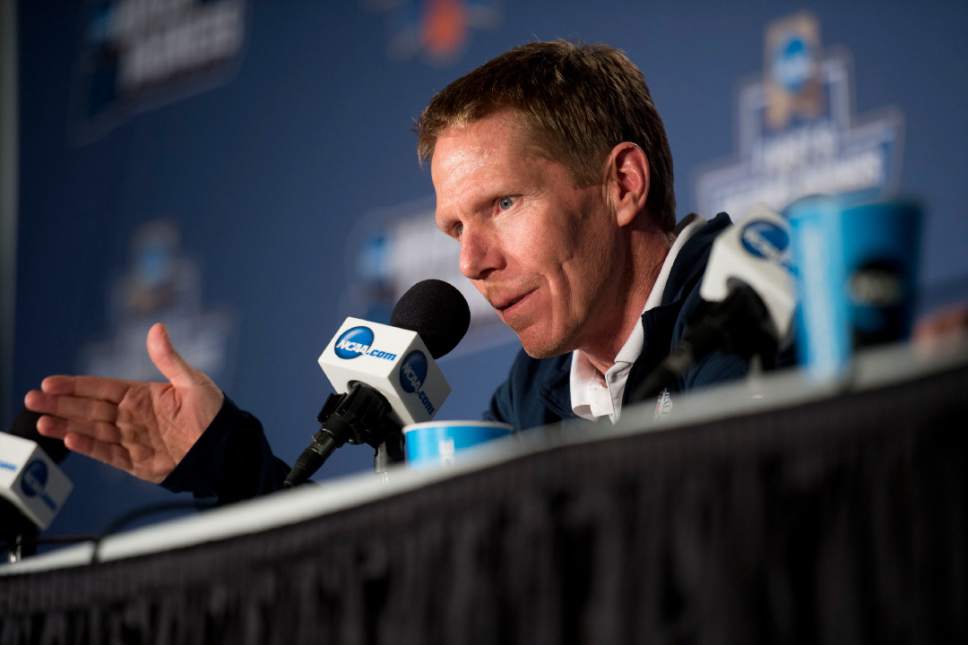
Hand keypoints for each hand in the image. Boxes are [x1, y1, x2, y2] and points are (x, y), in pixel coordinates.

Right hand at [24, 323, 223, 483]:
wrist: (227, 448)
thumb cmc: (214, 413)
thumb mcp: (193, 382)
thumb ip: (170, 359)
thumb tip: (156, 328)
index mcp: (141, 395)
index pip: (102, 388)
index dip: (76, 385)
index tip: (50, 382)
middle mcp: (131, 417)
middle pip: (90, 409)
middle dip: (60, 404)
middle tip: (32, 399)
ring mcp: (132, 439)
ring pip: (93, 431)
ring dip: (67, 426)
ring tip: (41, 422)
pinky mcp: (137, 462)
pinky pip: (109, 454)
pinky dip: (90, 448)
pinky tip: (70, 440)